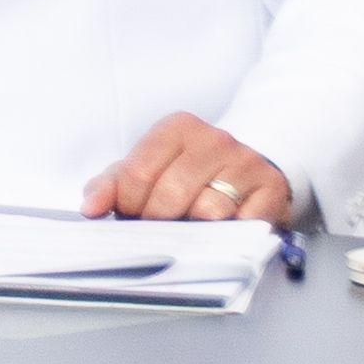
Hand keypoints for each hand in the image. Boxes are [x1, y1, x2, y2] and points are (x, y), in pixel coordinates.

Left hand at [85, 115, 298, 225]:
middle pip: (170, 195)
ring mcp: (246, 164)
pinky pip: (242, 225)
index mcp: (178, 128)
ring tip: (189, 227)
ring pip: (208, 212)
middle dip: (156, 221)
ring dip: (192, 230)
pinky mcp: (272, 190)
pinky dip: (227, 236)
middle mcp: (215, 140)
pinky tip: (220, 232)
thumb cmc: (190, 171)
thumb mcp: (147, 167)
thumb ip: (112, 184)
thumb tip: (91, 207)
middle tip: (157, 227)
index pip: (137, 174)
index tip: (130, 214)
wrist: (251, 166)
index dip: (128, 205)